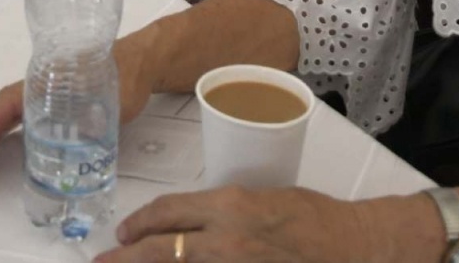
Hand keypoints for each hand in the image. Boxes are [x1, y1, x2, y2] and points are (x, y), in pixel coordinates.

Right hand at [0, 30, 158, 187]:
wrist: (142, 61)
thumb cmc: (126, 76)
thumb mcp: (109, 102)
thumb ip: (92, 124)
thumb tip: (77, 148)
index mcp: (44, 82)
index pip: (3, 109)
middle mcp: (37, 87)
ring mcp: (44, 94)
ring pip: (6, 116)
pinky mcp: (54, 102)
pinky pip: (20, 118)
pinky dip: (4, 134)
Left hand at [98, 186, 353, 262]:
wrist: (355, 246)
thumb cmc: (314, 218)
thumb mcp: (262, 200)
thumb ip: (224, 214)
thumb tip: (192, 226)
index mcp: (230, 207)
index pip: (168, 213)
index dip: (139, 224)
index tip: (123, 233)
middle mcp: (226, 240)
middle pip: (159, 250)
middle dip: (124, 258)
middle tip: (103, 262)